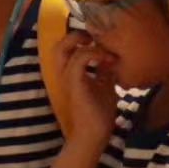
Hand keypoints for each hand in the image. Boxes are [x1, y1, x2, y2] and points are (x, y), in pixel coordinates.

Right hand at [54, 30, 118, 146]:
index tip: (100, 38)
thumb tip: (109, 55)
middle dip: (75, 35)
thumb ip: (103, 70)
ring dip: (85, 42)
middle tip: (95, 37)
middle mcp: (63, 73)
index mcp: (69, 73)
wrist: (96, 133)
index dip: (79, 37)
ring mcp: (66, 77)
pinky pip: (79, 58)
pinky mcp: (74, 82)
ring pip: (63, 47)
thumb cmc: (99, 112)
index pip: (67, 48)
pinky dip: (93, 53)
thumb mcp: (105, 84)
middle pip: (58, 44)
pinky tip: (107, 58)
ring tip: (102, 46)